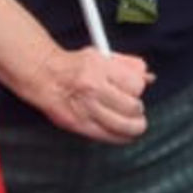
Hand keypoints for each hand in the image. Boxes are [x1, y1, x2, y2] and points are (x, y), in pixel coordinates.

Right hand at [27, 46, 151, 142]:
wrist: (44, 76)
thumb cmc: (74, 66)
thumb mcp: (101, 55)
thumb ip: (127, 64)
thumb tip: (148, 75)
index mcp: (100, 68)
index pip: (136, 84)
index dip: (139, 88)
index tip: (135, 90)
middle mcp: (93, 88)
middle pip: (133, 107)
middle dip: (138, 109)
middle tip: (135, 108)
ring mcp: (86, 109)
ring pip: (124, 126)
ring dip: (134, 125)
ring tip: (133, 121)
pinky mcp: (79, 125)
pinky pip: (109, 137)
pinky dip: (121, 136)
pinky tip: (123, 132)